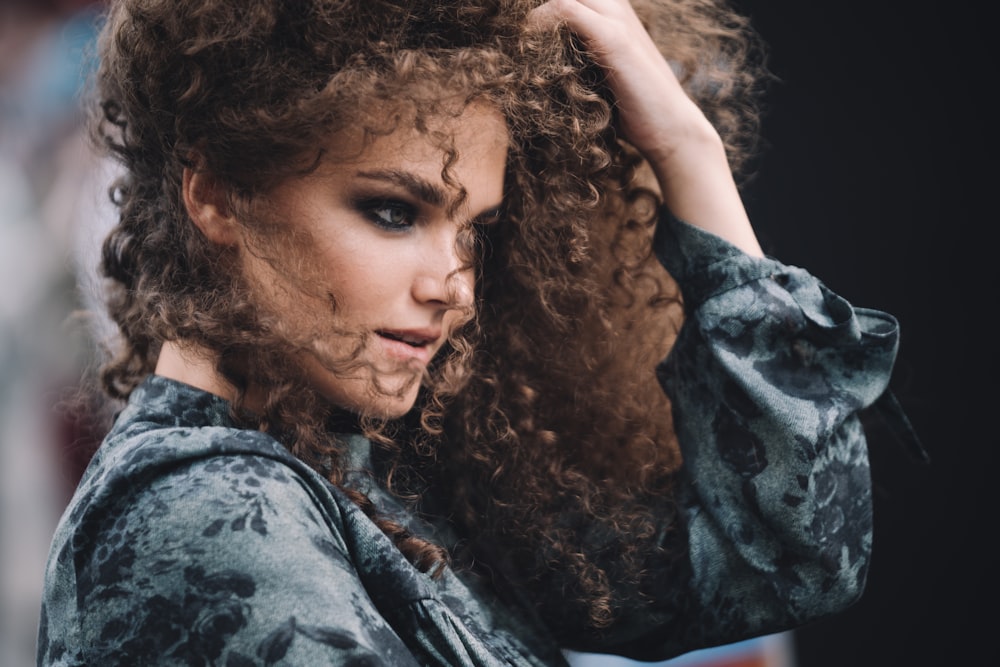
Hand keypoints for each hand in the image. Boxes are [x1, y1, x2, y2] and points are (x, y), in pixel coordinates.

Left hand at [528, 0, 763, 255]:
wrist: (671, 130)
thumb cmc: (633, 109)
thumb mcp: (597, 78)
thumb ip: (574, 61)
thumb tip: (535, 68)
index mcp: (611, 13)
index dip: (538, 10)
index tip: (508, 26)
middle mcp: (616, 8)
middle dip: (530, 6)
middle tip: (502, 25)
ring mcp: (617, 21)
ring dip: (534, 10)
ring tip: (511, 32)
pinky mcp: (615, 39)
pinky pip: (567, 9)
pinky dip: (543, 19)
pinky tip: (527, 36)